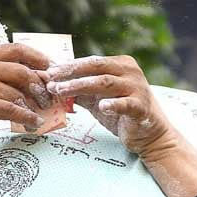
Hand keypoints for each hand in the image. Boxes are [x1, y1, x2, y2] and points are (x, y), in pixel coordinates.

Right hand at [0, 43, 53, 148]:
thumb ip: (3, 80)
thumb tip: (38, 85)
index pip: (17, 49)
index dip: (38, 57)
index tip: (53, 69)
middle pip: (23, 72)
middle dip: (41, 87)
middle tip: (50, 99)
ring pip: (18, 94)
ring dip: (34, 107)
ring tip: (42, 116)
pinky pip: (12, 109)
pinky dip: (26, 118)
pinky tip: (33, 124)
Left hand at [43, 55, 174, 157]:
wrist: (149, 134)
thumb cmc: (121, 114)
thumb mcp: (97, 99)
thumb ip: (79, 91)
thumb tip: (52, 86)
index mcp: (120, 64)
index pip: (91, 62)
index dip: (68, 66)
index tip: (48, 72)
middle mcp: (130, 71)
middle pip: (96, 67)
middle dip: (71, 73)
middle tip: (50, 81)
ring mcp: (137, 88)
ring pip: (105, 83)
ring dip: (80, 86)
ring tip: (61, 92)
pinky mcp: (141, 107)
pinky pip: (125, 104)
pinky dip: (113, 104)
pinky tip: (102, 106)